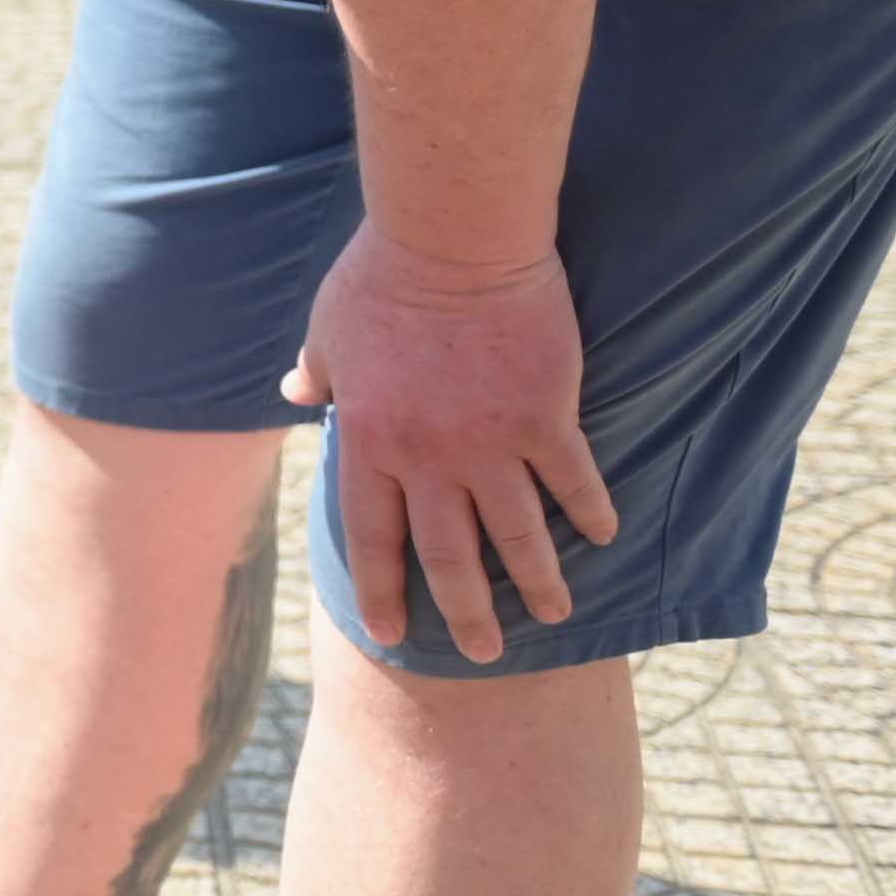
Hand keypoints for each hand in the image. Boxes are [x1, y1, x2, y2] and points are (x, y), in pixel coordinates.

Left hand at [287, 225, 607, 661]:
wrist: (453, 240)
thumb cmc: (381, 277)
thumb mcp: (329, 329)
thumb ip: (317, 372)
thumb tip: (293, 389)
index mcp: (368, 442)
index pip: (373, 538)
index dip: (383, 590)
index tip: (390, 634)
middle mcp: (427, 458)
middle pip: (447, 556)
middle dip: (466, 613)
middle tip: (483, 655)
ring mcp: (489, 443)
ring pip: (516, 535)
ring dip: (539, 582)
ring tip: (556, 616)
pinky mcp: (545, 419)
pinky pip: (573, 482)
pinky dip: (589, 514)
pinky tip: (603, 538)